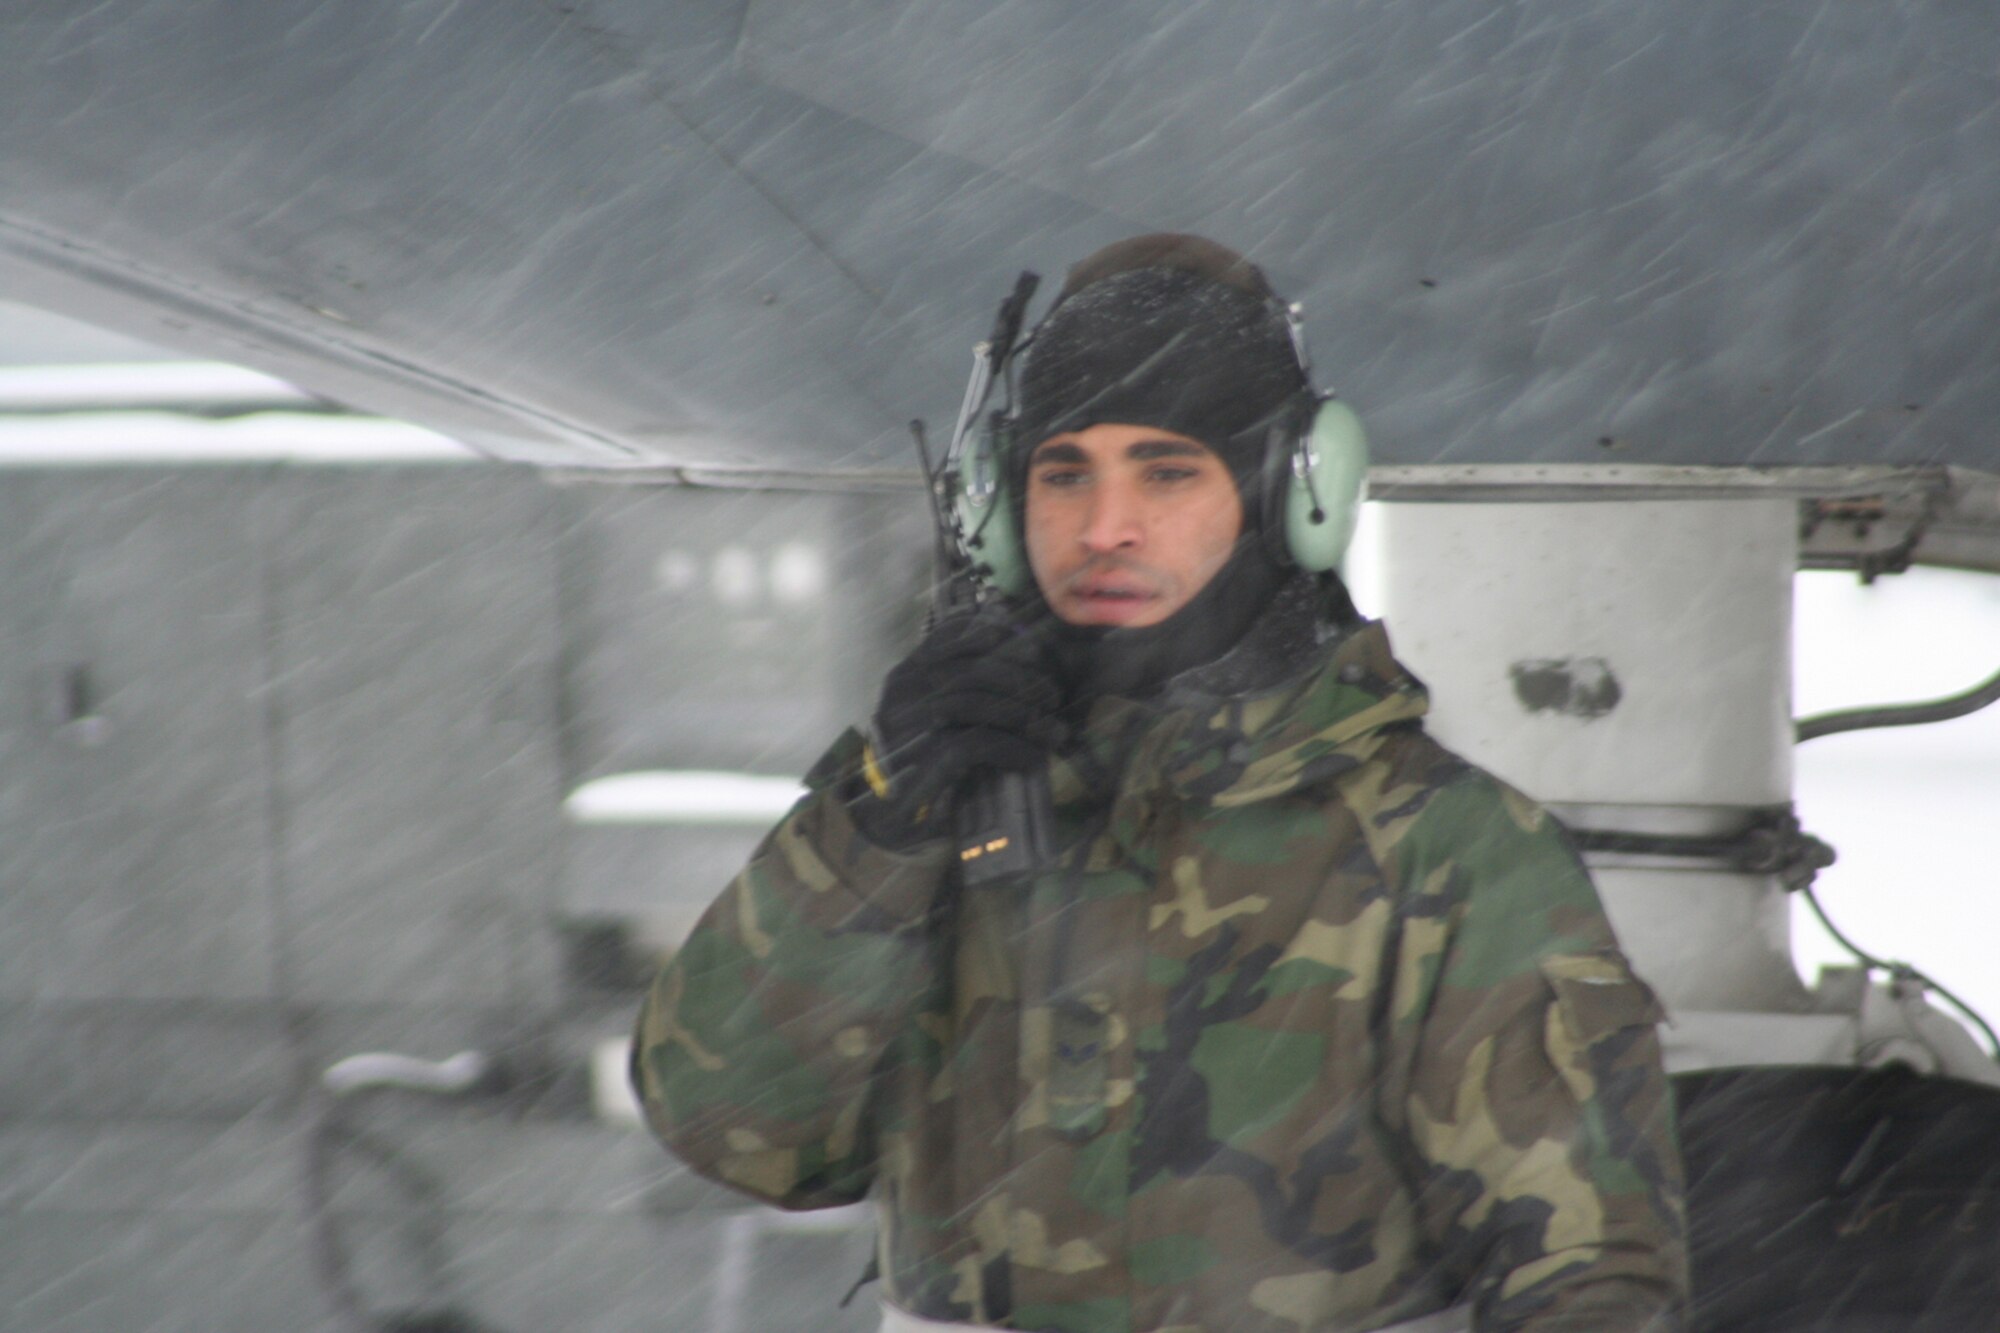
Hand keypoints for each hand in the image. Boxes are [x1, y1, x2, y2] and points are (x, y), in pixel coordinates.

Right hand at [856, 603, 1066, 844]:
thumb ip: (956, 689)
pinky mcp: (921, 760)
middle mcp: (904, 693)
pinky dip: (1011, 750)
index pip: (950, 636)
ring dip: (1024, 717)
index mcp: (906, 675)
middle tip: (1052, 696)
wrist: (881, 813)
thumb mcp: (929, 716)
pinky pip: (976, 745)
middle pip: (971, 670)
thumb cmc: (913, 762)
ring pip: (976, 704)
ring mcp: (909, 725)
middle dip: (1021, 679)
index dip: (996, 637)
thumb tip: (1018, 666)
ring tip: (1053, 732)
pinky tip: (1031, 759)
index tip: (1031, 648)